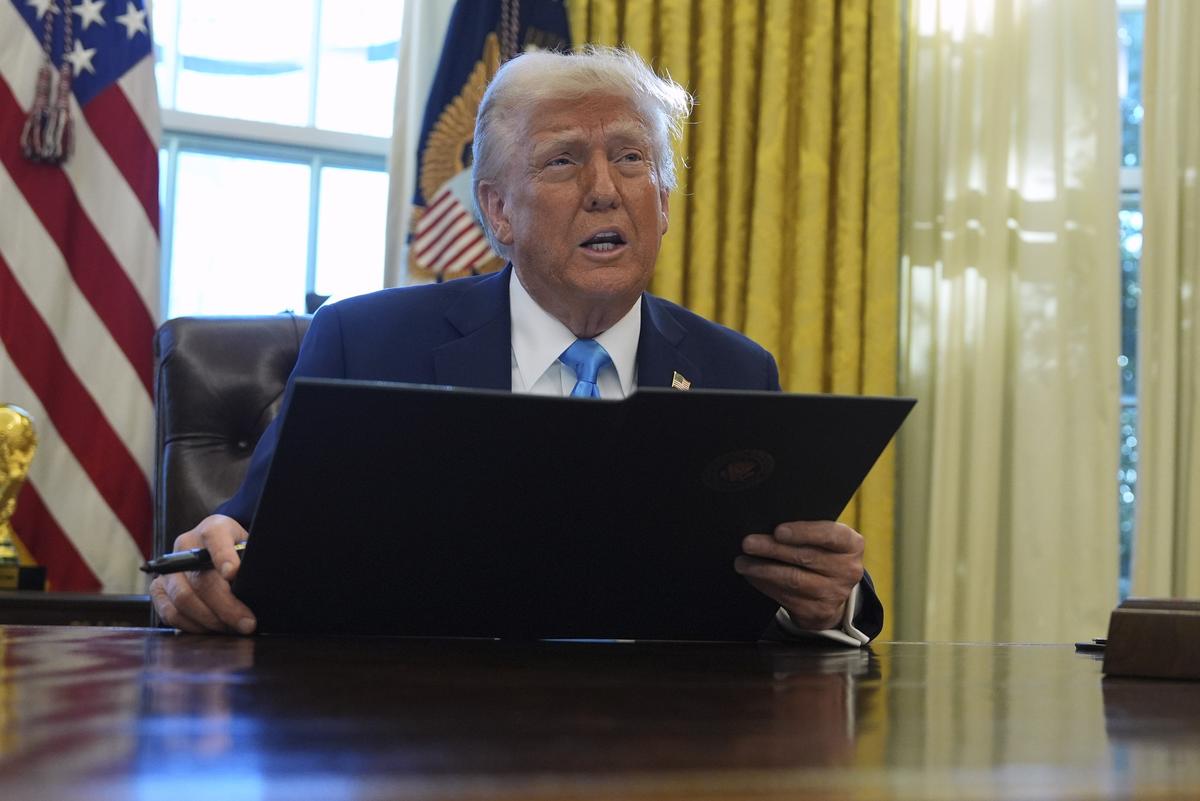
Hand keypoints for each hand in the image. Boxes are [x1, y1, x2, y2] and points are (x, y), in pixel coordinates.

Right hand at [149, 514, 256, 634]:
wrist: (216, 553)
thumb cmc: (239, 553)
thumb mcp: (251, 548)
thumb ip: (252, 561)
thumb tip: (260, 583)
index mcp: (213, 528)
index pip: (215, 537)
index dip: (223, 556)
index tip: (233, 573)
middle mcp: (186, 544)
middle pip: (201, 579)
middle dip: (226, 606)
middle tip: (247, 623)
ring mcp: (169, 567)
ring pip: (183, 599)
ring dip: (211, 620)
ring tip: (233, 629)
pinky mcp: (159, 588)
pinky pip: (170, 613)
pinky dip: (193, 625)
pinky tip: (213, 630)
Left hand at [734, 521, 863, 630]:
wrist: (834, 591)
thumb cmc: (822, 554)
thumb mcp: (824, 540)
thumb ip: (805, 532)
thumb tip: (768, 528)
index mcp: (851, 544)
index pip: (830, 535)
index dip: (803, 532)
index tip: (778, 531)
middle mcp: (847, 569)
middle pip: (805, 557)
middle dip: (772, 549)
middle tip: (748, 543)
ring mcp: (834, 593)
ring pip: (793, 580)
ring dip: (763, 570)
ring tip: (742, 562)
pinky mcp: (818, 611)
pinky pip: (786, 597)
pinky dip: (765, 585)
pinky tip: (753, 576)